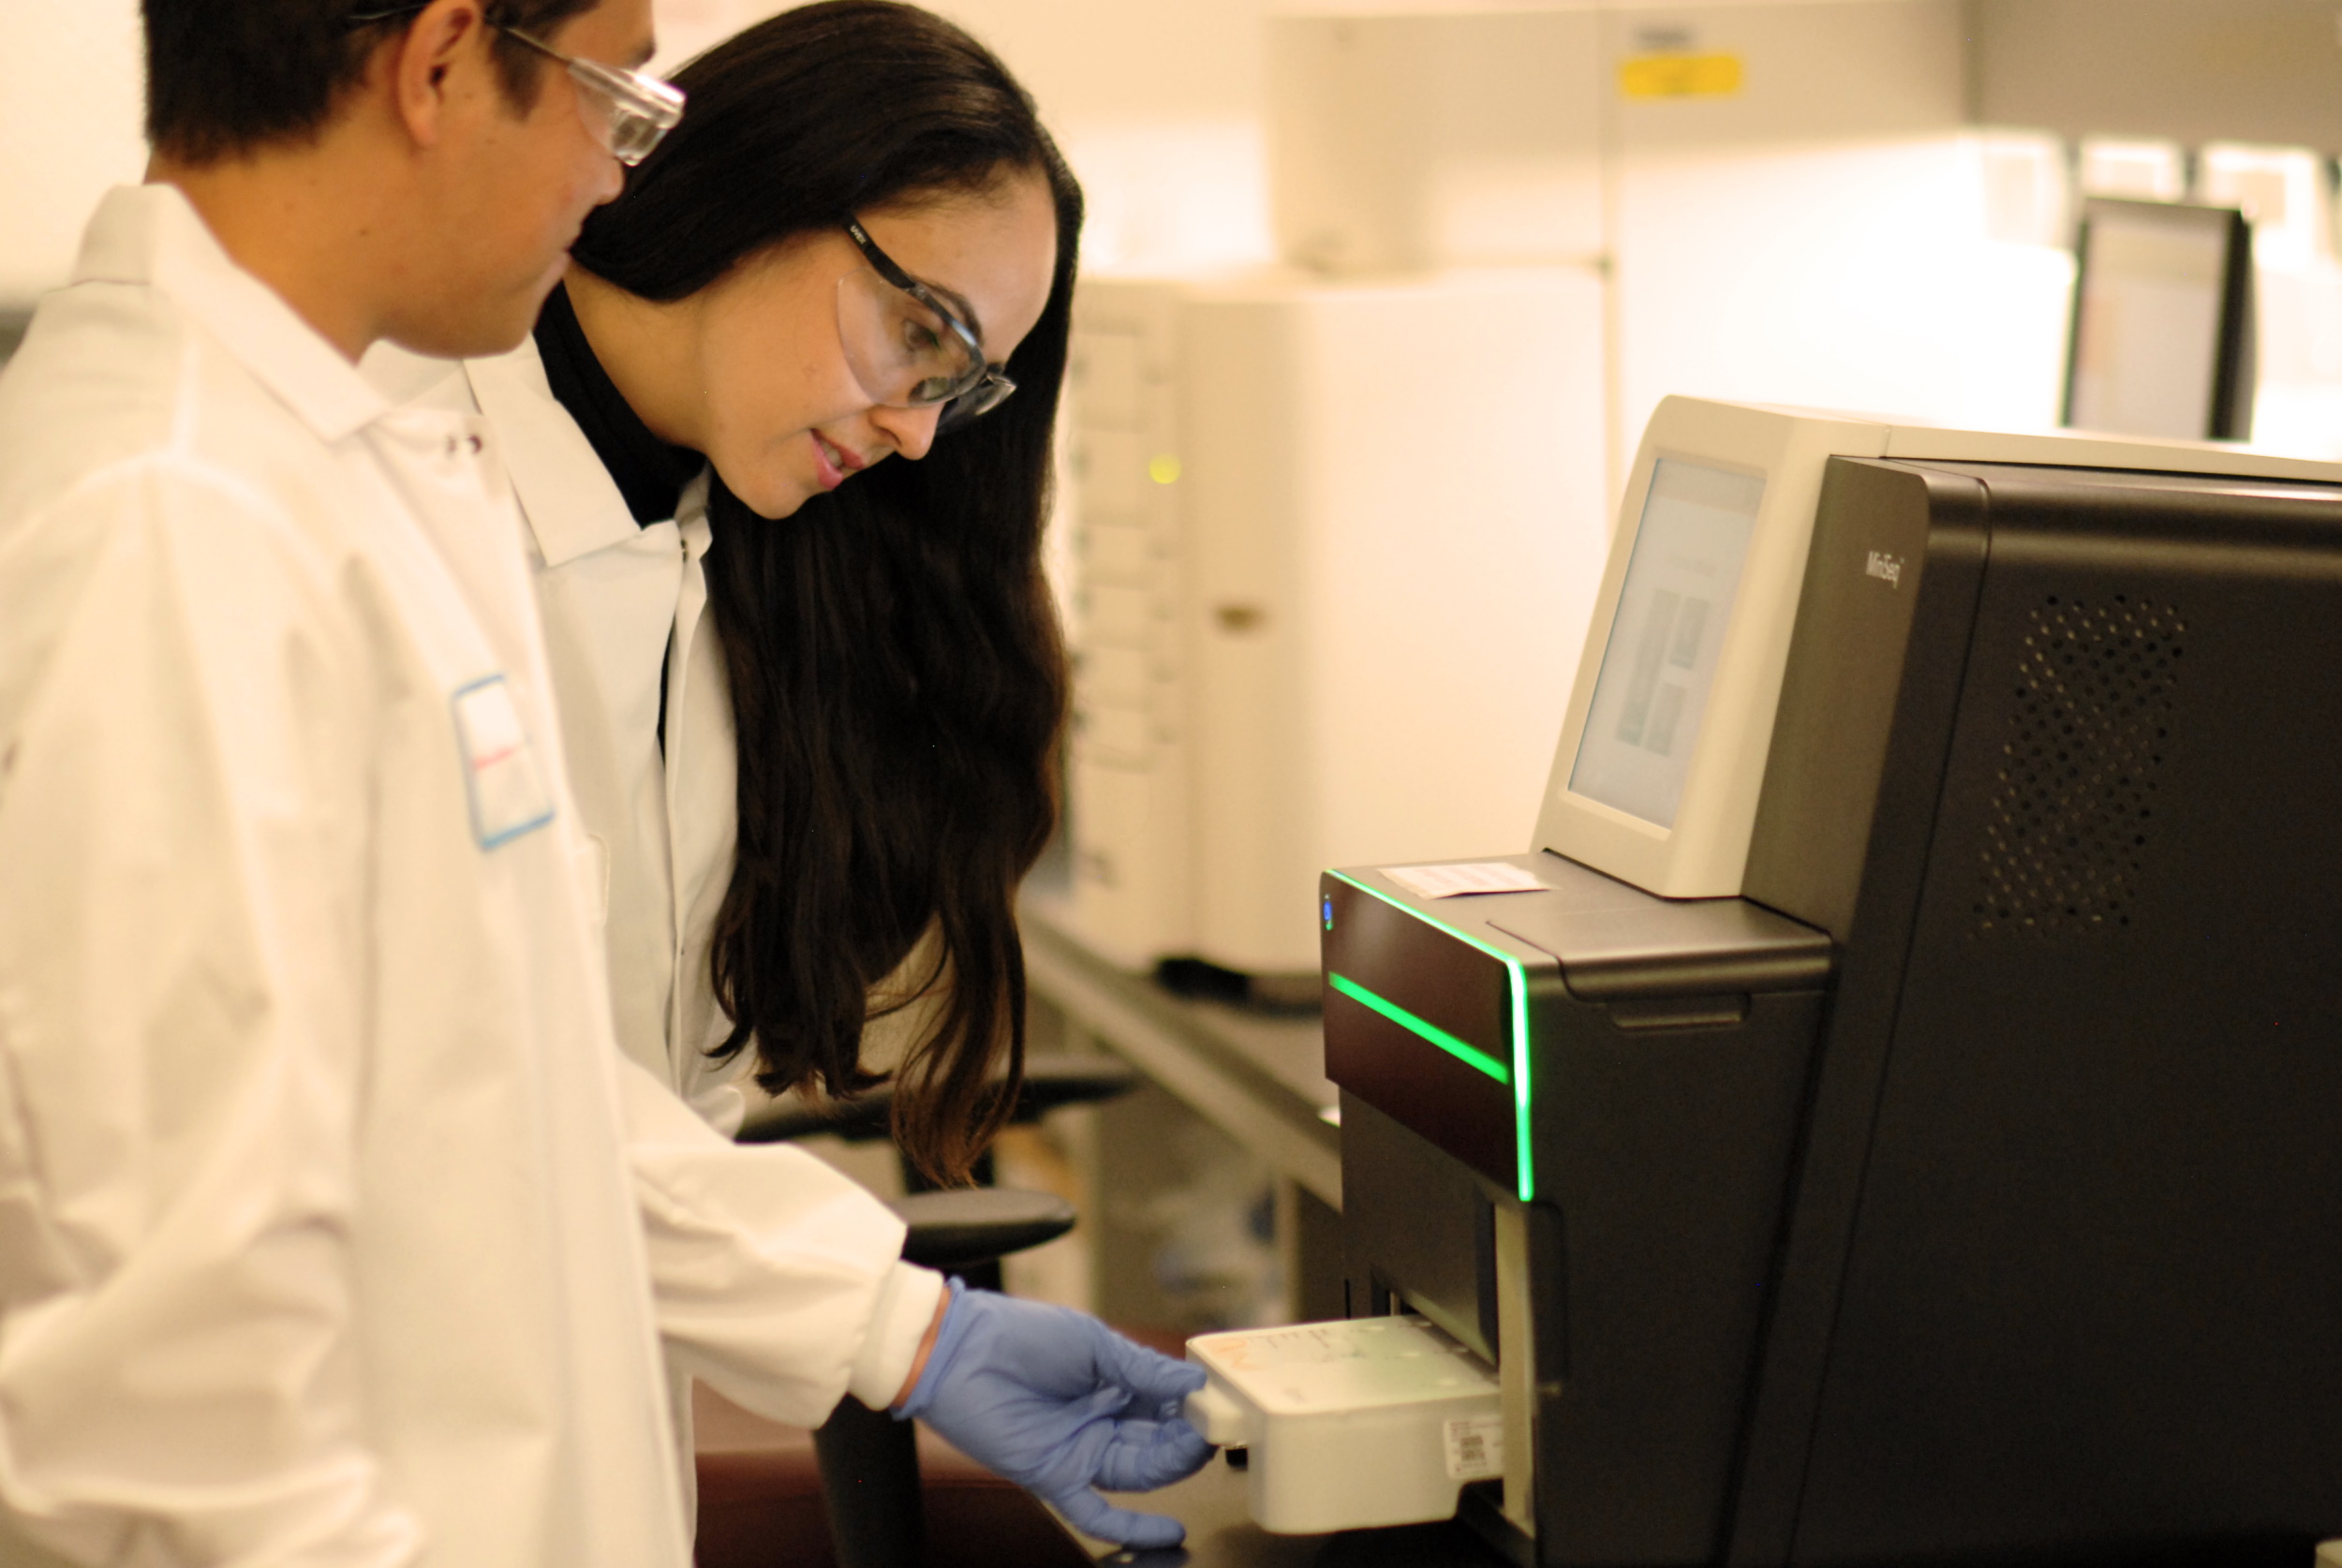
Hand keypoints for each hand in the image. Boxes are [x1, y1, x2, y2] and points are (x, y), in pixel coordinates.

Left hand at [894, 1280, 1212, 1546]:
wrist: (959, 1350)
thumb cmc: (1020, 1335)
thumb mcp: (1091, 1342)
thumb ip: (1141, 1369)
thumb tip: (1193, 1385)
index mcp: (1114, 1384)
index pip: (1167, 1406)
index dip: (1194, 1408)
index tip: (1220, 1402)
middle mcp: (1102, 1421)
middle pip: (1159, 1444)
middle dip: (1189, 1438)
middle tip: (1215, 1427)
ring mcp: (1080, 1452)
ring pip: (1139, 1473)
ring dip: (1172, 1466)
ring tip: (1199, 1450)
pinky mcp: (1055, 1477)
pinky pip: (1095, 1513)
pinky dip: (1130, 1529)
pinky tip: (1168, 1532)